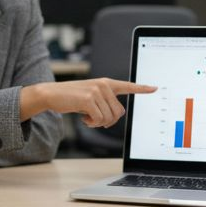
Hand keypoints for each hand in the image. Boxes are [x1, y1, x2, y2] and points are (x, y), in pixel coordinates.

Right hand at [26, 78, 157, 127]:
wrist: (51, 94)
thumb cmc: (71, 98)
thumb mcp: (91, 97)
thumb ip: (105, 102)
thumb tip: (114, 117)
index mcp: (106, 83)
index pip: (128, 86)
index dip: (142, 88)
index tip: (155, 88)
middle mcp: (104, 85)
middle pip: (119, 112)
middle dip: (108, 121)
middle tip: (94, 118)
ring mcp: (96, 91)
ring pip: (109, 118)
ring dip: (98, 123)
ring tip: (87, 116)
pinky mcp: (88, 99)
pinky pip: (99, 119)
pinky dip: (91, 123)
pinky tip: (83, 117)